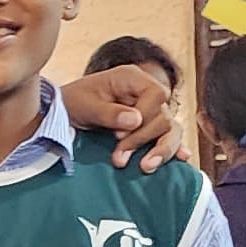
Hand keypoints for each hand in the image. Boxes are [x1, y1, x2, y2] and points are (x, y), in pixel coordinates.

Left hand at [58, 64, 186, 169]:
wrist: (63, 113)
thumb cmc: (72, 103)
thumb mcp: (85, 106)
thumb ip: (109, 113)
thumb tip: (136, 120)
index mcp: (132, 78)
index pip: (157, 95)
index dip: (144, 116)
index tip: (119, 134)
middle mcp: (145, 93)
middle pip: (164, 116)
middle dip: (143, 139)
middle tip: (118, 158)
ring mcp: (149, 110)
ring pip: (170, 129)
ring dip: (161, 150)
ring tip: (145, 168)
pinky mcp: (148, 128)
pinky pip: (168, 136)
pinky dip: (174, 148)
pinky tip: (182, 158)